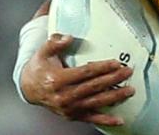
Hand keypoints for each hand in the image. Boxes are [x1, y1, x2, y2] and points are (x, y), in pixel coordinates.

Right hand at [20, 33, 134, 125]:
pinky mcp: (72, 115)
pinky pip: (92, 119)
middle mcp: (64, 96)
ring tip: (129, 90)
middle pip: (94, 87)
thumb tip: (68, 37)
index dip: (101, 68)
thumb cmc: (39, 68)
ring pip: (96, 102)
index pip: (85, 73)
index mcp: (57, 80)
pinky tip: (119, 120)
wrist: (29, 88)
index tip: (116, 63)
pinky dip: (106, 120)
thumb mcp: (43, 52)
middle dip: (113, 79)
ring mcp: (69, 108)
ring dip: (115, 97)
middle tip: (128, 72)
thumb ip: (55, 42)